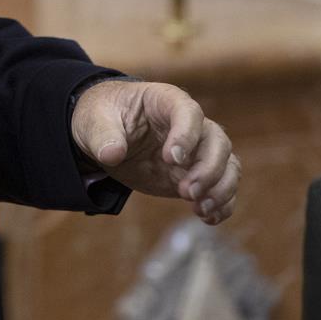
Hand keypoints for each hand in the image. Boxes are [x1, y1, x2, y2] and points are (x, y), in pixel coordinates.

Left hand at [71, 79, 239, 224]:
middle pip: (217, 141)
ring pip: (227, 164)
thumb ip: (103, 135)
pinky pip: (222, 186)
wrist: (104, 134)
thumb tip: (112, 154)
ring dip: (220, 189)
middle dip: (208, 169)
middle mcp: (190, 124)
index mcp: (165, 101)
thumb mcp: (93, 120)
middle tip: (186, 192)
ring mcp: (196, 150)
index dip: (186, 135)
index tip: (171, 159)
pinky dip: (222, 203)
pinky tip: (208, 218)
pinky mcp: (195, 173)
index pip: (189, 112)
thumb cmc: (102, 117)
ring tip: (200, 209)